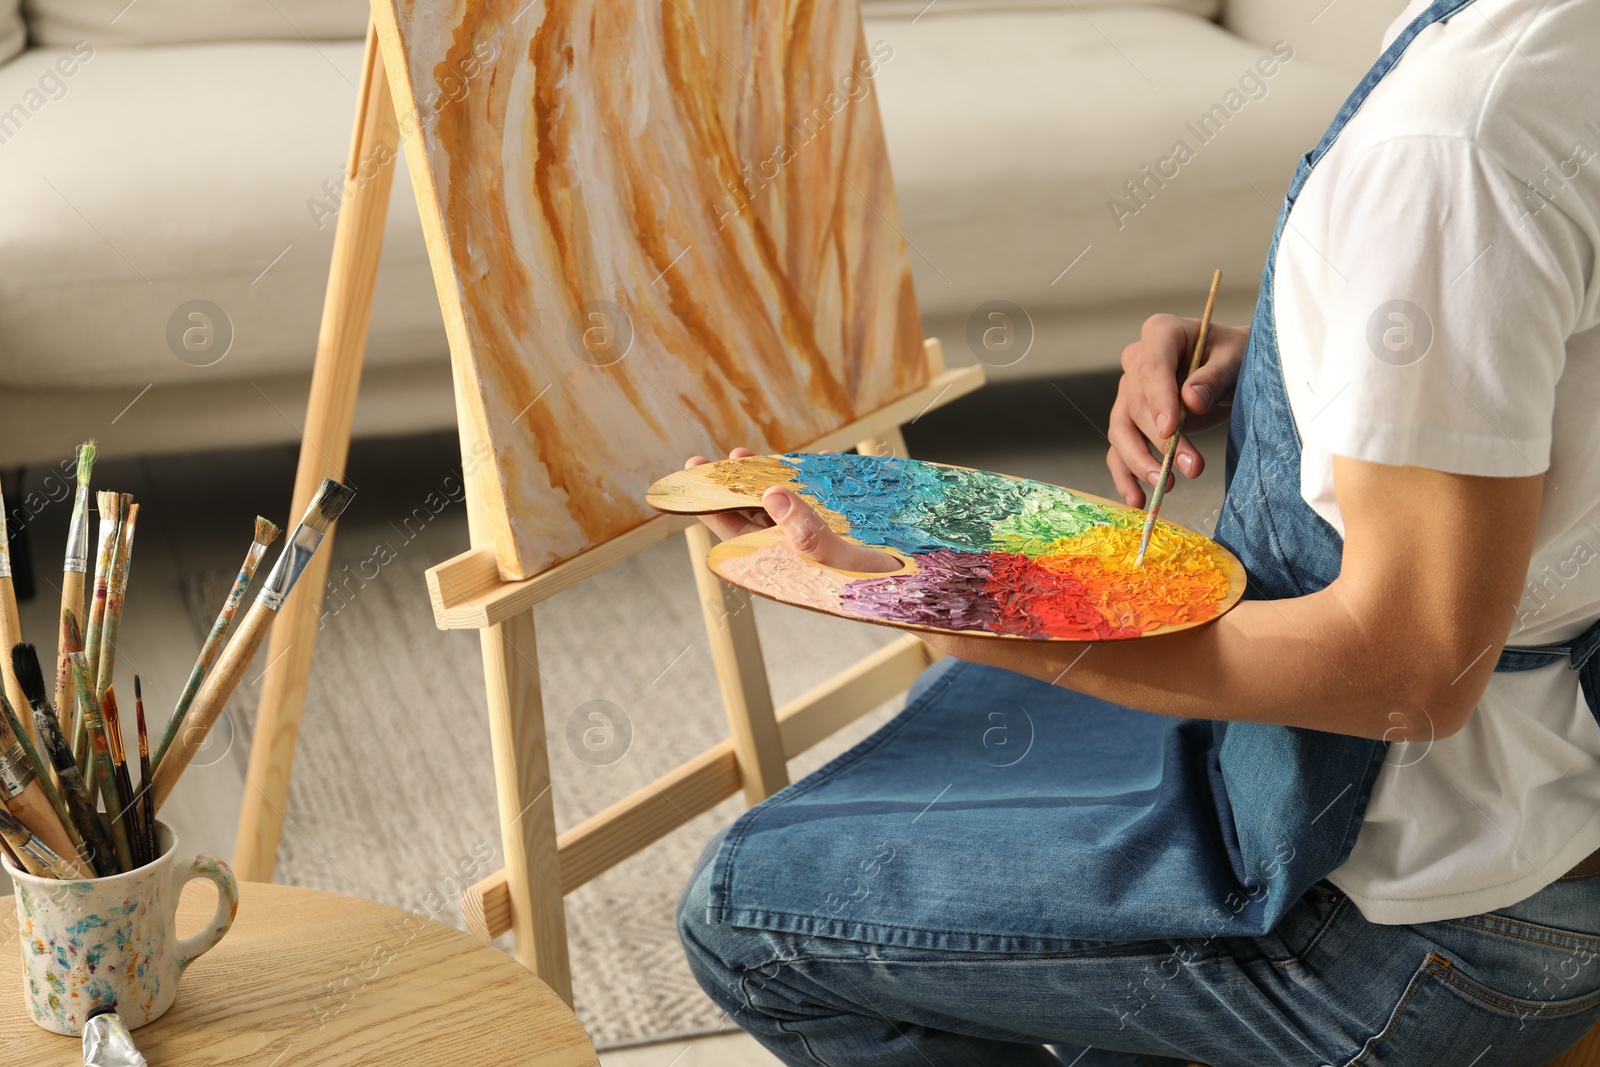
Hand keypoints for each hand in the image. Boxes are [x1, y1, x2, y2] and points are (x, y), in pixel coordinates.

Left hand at [684, 449, 900, 571]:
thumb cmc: (882, 590)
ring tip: (753, 459)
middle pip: (751, 515)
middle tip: (725, 457)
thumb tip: (772, 494)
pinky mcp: (837, 534)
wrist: (925, 599)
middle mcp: (792, 554)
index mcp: (782, 566)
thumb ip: (806, 530)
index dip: (711, 500)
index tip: (694, 471)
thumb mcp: (841, 561)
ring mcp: (813, 542)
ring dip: (769, 483)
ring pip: (780, 508)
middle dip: (737, 486)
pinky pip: (813, 506)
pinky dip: (808, 484)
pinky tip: (811, 466)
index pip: (733, 530)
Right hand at [1106, 315, 1248, 506]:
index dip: (1158, 400)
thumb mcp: (1236, 360)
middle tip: (1192, 467)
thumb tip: (1191, 400)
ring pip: (1121, 431)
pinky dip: (1126, 475)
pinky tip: (1138, 499)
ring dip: (1141, 462)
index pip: (1151, 368)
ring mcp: (1129, 392)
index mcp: (1160, 333)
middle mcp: (1136, 361)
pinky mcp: (1131, 421)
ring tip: (1166, 486)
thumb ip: (1215, 377)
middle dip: (1161, 441)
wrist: (1233, 369)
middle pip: (1136, 405)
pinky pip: (1119, 449)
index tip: (1169, 430)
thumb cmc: (1236, 357)